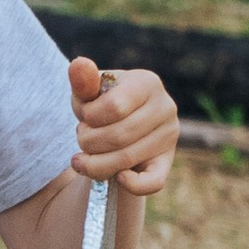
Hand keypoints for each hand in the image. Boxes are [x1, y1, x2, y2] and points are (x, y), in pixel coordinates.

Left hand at [68, 56, 177, 198]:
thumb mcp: (89, 93)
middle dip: (88, 141)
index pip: (113, 107)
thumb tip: (78, 64)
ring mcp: (169, 136)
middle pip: (117, 136)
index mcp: (147, 82)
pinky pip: (153, 182)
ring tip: (85, 156)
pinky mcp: (167, 162)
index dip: (89, 117)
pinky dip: (132, 185)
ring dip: (95, 163)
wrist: (116, 128)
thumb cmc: (99, 106)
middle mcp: (165, 107)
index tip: (85, 116)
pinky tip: (118, 177)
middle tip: (81, 138)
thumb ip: (83, 80)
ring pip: (126, 160)